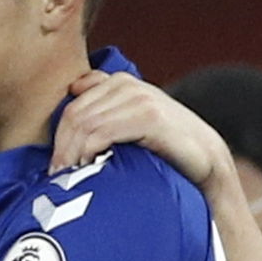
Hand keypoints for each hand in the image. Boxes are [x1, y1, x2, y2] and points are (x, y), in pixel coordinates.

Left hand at [50, 69, 224, 185]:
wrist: (205, 156)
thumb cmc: (164, 145)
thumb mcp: (132, 124)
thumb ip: (106, 111)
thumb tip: (72, 101)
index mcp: (118, 83)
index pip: (72, 105)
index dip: (59, 136)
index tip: (57, 164)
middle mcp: (125, 85)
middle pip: (74, 114)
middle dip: (61, 147)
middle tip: (56, 176)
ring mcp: (137, 98)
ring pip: (85, 124)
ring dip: (72, 153)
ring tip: (70, 177)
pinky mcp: (147, 115)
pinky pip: (102, 131)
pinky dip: (89, 152)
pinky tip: (88, 169)